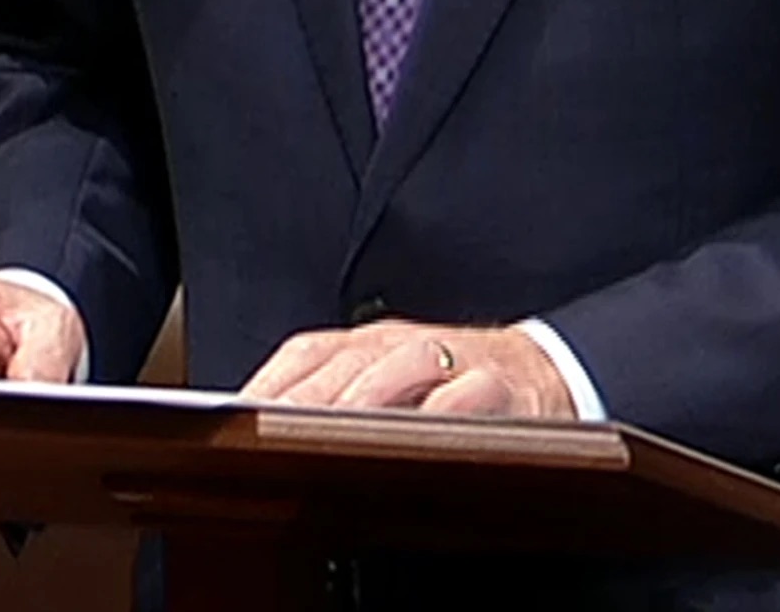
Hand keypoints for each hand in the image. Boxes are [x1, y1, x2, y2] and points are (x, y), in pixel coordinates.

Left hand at [239, 320, 574, 417]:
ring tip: (325, 431)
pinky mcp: (498, 387)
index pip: (307, 353)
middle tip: (268, 430)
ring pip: (398, 369)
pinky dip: (434, 414)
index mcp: (371, 341)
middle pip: (344, 362)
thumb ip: (334, 394)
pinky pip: (463, 397)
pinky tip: (408, 438)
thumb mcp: (388, 380)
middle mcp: (407, 343)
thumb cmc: (454, 385)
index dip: (269, 384)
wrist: (546, 371)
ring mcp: (453, 360)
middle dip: (303, 397)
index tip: (233, 416)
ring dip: (359, 399)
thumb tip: (260, 425)